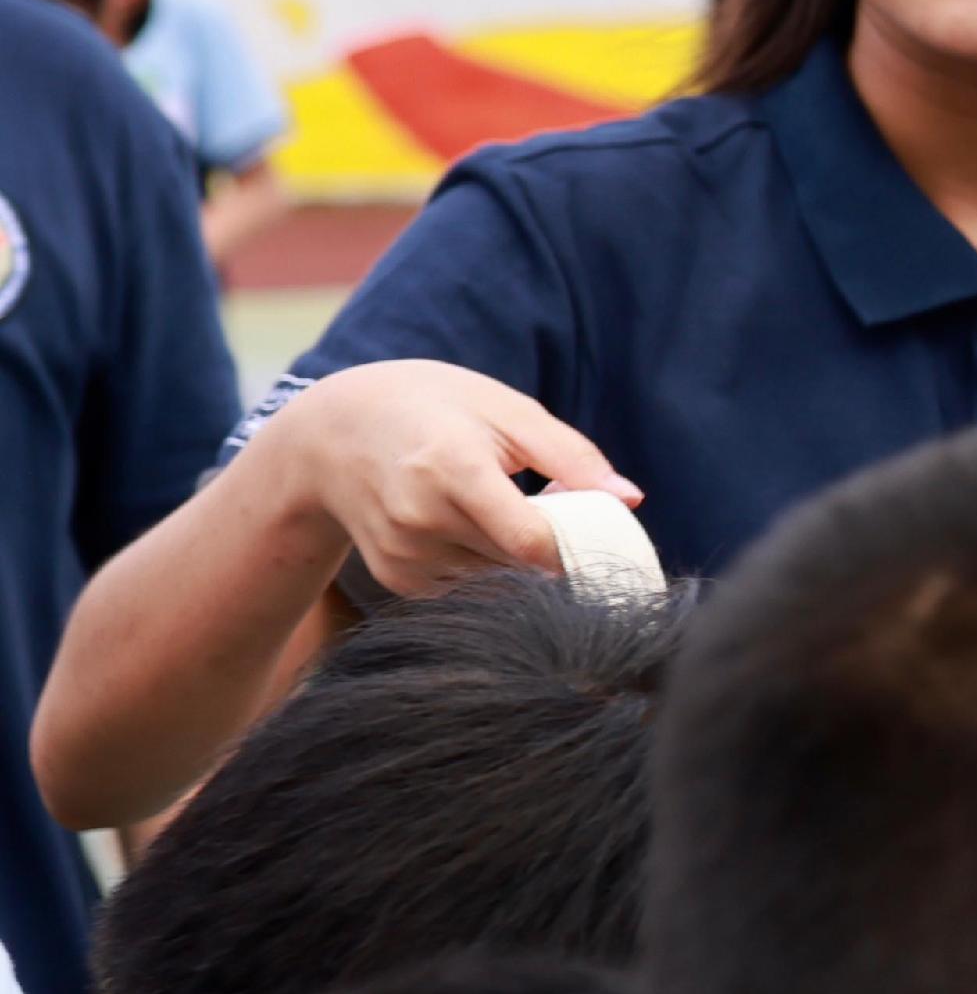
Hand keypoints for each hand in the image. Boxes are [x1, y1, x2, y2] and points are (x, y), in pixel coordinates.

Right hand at [257, 359, 634, 597]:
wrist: (329, 435)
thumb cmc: (432, 408)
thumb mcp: (505, 410)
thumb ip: (572, 457)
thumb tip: (630, 500)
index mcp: (451, 468)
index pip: (530, 540)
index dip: (577, 544)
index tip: (598, 529)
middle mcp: (420, 520)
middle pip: (523, 561)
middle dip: (553, 539)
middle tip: (549, 496)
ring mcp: (404, 556)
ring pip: (501, 577)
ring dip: (519, 551)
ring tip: (497, 499)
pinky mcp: (398, 580)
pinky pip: (470, 585)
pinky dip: (486, 561)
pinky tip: (464, 521)